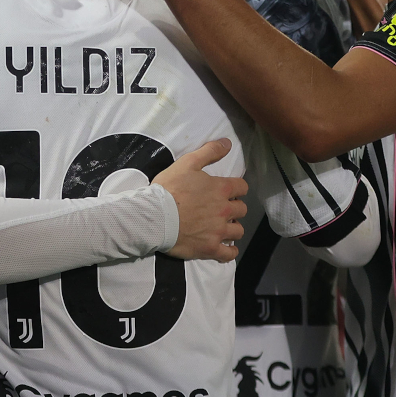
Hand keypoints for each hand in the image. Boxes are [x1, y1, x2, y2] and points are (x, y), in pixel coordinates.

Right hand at [152, 138, 246, 262]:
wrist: (154, 216)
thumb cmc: (169, 189)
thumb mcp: (187, 163)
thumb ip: (209, 152)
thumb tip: (228, 143)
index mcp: (221, 189)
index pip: (242, 187)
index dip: (236, 188)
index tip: (228, 191)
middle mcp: (225, 211)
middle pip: (242, 210)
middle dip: (234, 208)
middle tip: (221, 209)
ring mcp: (219, 231)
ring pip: (238, 231)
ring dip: (232, 228)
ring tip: (222, 227)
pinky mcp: (210, 248)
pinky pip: (229, 253)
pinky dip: (229, 251)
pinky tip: (225, 247)